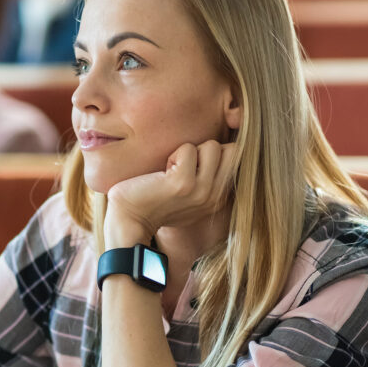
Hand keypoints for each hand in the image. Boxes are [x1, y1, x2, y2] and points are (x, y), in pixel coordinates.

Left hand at [105, 140, 236, 246]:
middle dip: (207, 149)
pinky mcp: (183, 184)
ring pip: (213, 146)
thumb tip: (222, 147)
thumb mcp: (190, 193)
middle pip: (233, 150)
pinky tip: (162, 174)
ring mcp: (201, 192)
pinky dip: (173, 154)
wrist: (129, 219)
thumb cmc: (155, 201)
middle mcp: (215, 197)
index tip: (193, 167)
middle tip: (183, 166)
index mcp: (220, 199)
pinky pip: (188, 149)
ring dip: (189, 151)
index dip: (215, 154)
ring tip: (172, 170)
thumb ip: (209, 177)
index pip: (238, 159)